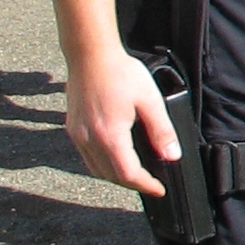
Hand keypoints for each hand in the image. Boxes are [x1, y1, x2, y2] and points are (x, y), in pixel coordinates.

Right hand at [66, 45, 174, 197]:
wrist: (90, 55)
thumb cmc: (121, 73)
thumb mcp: (150, 101)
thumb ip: (162, 131)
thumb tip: (172, 155)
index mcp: (110, 135)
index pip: (127, 174)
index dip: (145, 185)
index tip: (160, 189)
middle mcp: (89, 139)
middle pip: (110, 175)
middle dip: (132, 183)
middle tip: (151, 182)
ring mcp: (78, 134)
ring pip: (95, 169)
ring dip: (115, 175)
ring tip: (136, 173)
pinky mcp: (73, 128)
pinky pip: (86, 156)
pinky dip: (102, 164)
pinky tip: (116, 156)